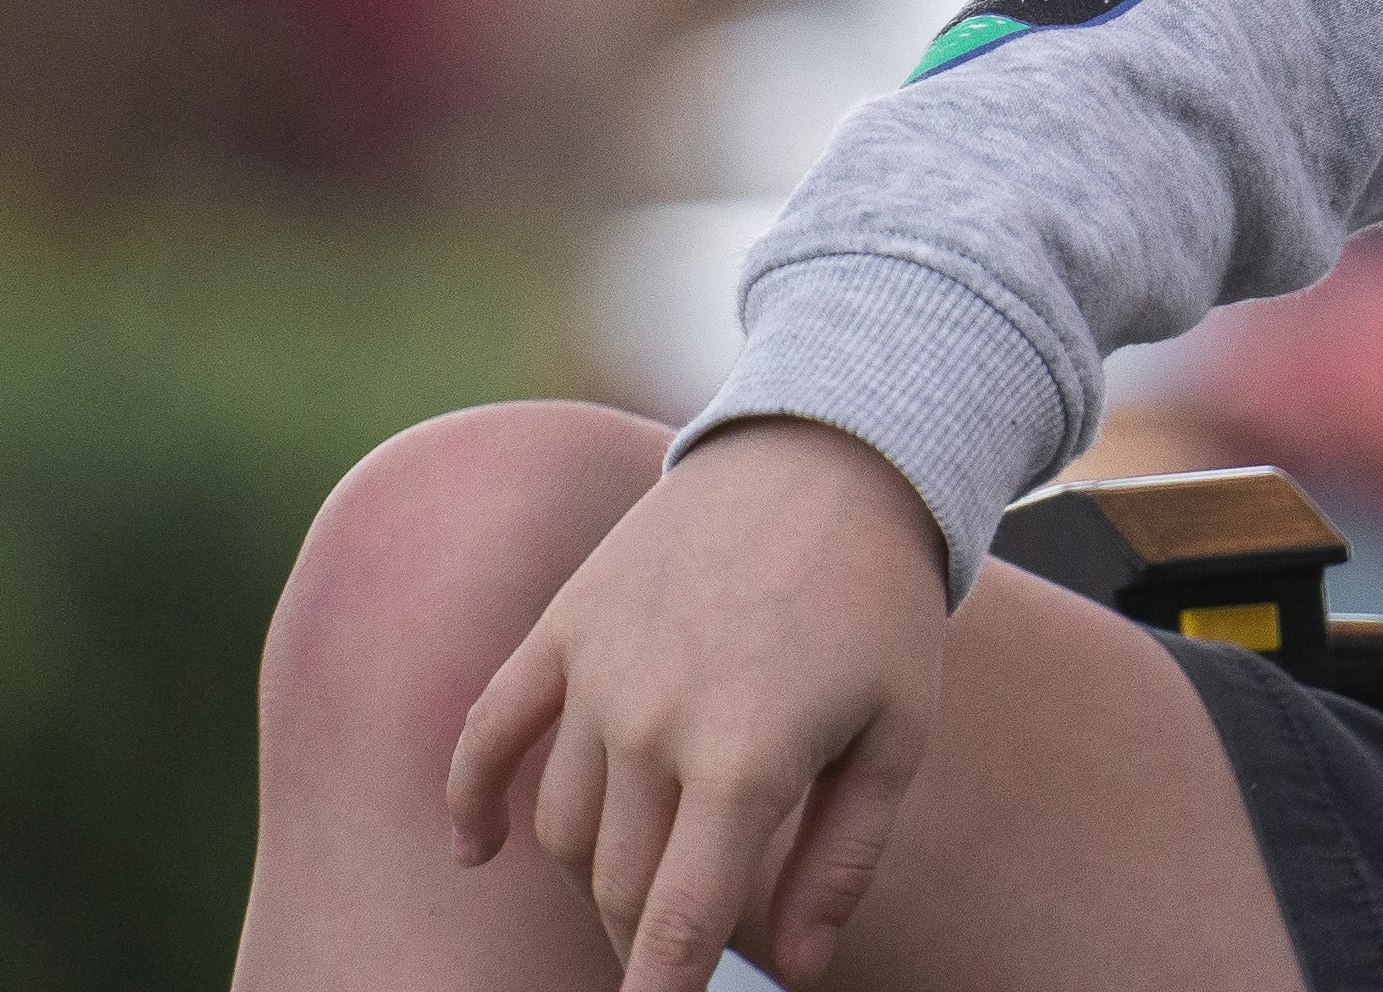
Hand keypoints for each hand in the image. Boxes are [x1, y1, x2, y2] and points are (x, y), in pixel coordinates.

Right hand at [445, 416, 950, 989]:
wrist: (831, 455)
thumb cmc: (879, 603)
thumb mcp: (898, 732)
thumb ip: (843, 858)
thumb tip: (800, 971)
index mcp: (747, 760)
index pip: (679, 927)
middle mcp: (654, 725)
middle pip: (617, 886)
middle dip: (649, 930)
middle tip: (694, 928)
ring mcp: (597, 674)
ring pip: (561, 828)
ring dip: (596, 869)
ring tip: (655, 866)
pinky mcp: (562, 628)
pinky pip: (487, 734)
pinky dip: (471, 800)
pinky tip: (475, 852)